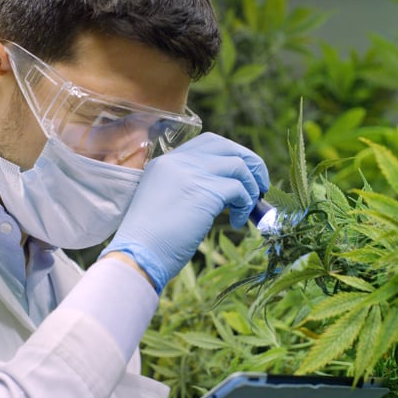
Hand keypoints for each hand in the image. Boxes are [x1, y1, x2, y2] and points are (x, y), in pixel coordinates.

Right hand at [100, 133, 268, 291]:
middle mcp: (178, 161)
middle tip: (260, 186)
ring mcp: (191, 173)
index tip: (242, 176)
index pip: (208, 143)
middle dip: (250, 163)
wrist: (137, 254)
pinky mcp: (205, 191)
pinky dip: (245, 204)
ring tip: (248, 208)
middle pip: (227, 146)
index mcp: (166, 161)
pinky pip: (239, 188)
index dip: (231, 156)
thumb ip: (188, 187)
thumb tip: (227, 190)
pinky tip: (237, 221)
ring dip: (250, 187)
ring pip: (238, 165)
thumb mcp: (165, 201)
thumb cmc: (150, 240)